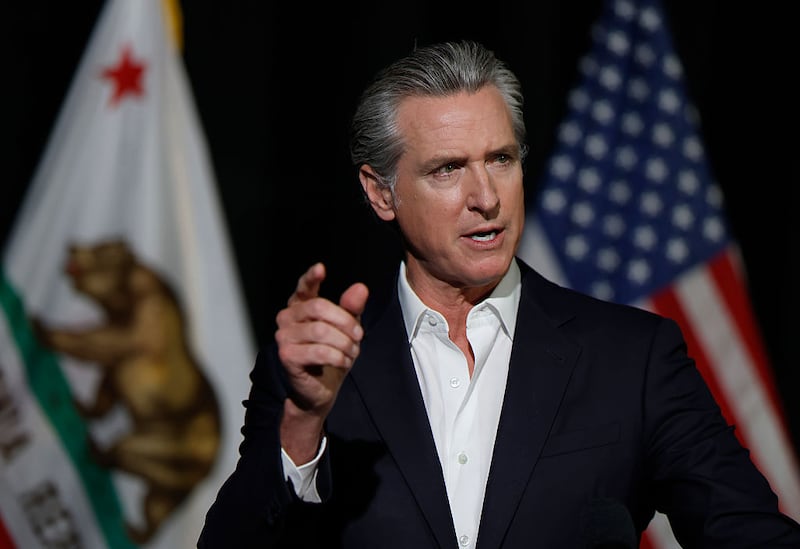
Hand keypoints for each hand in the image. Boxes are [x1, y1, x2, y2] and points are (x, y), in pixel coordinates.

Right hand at [276, 262, 367, 462]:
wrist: (320, 390)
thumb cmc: (331, 355)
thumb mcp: (347, 329)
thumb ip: (352, 308)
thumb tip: (361, 288)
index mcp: (300, 306)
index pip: (304, 287)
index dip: (311, 277)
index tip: (321, 268)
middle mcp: (286, 318)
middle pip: (319, 307)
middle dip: (346, 322)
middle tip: (359, 336)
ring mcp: (283, 337)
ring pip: (321, 331)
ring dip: (344, 343)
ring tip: (352, 352)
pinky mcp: (286, 356)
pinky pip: (318, 351)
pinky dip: (338, 357)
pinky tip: (344, 361)